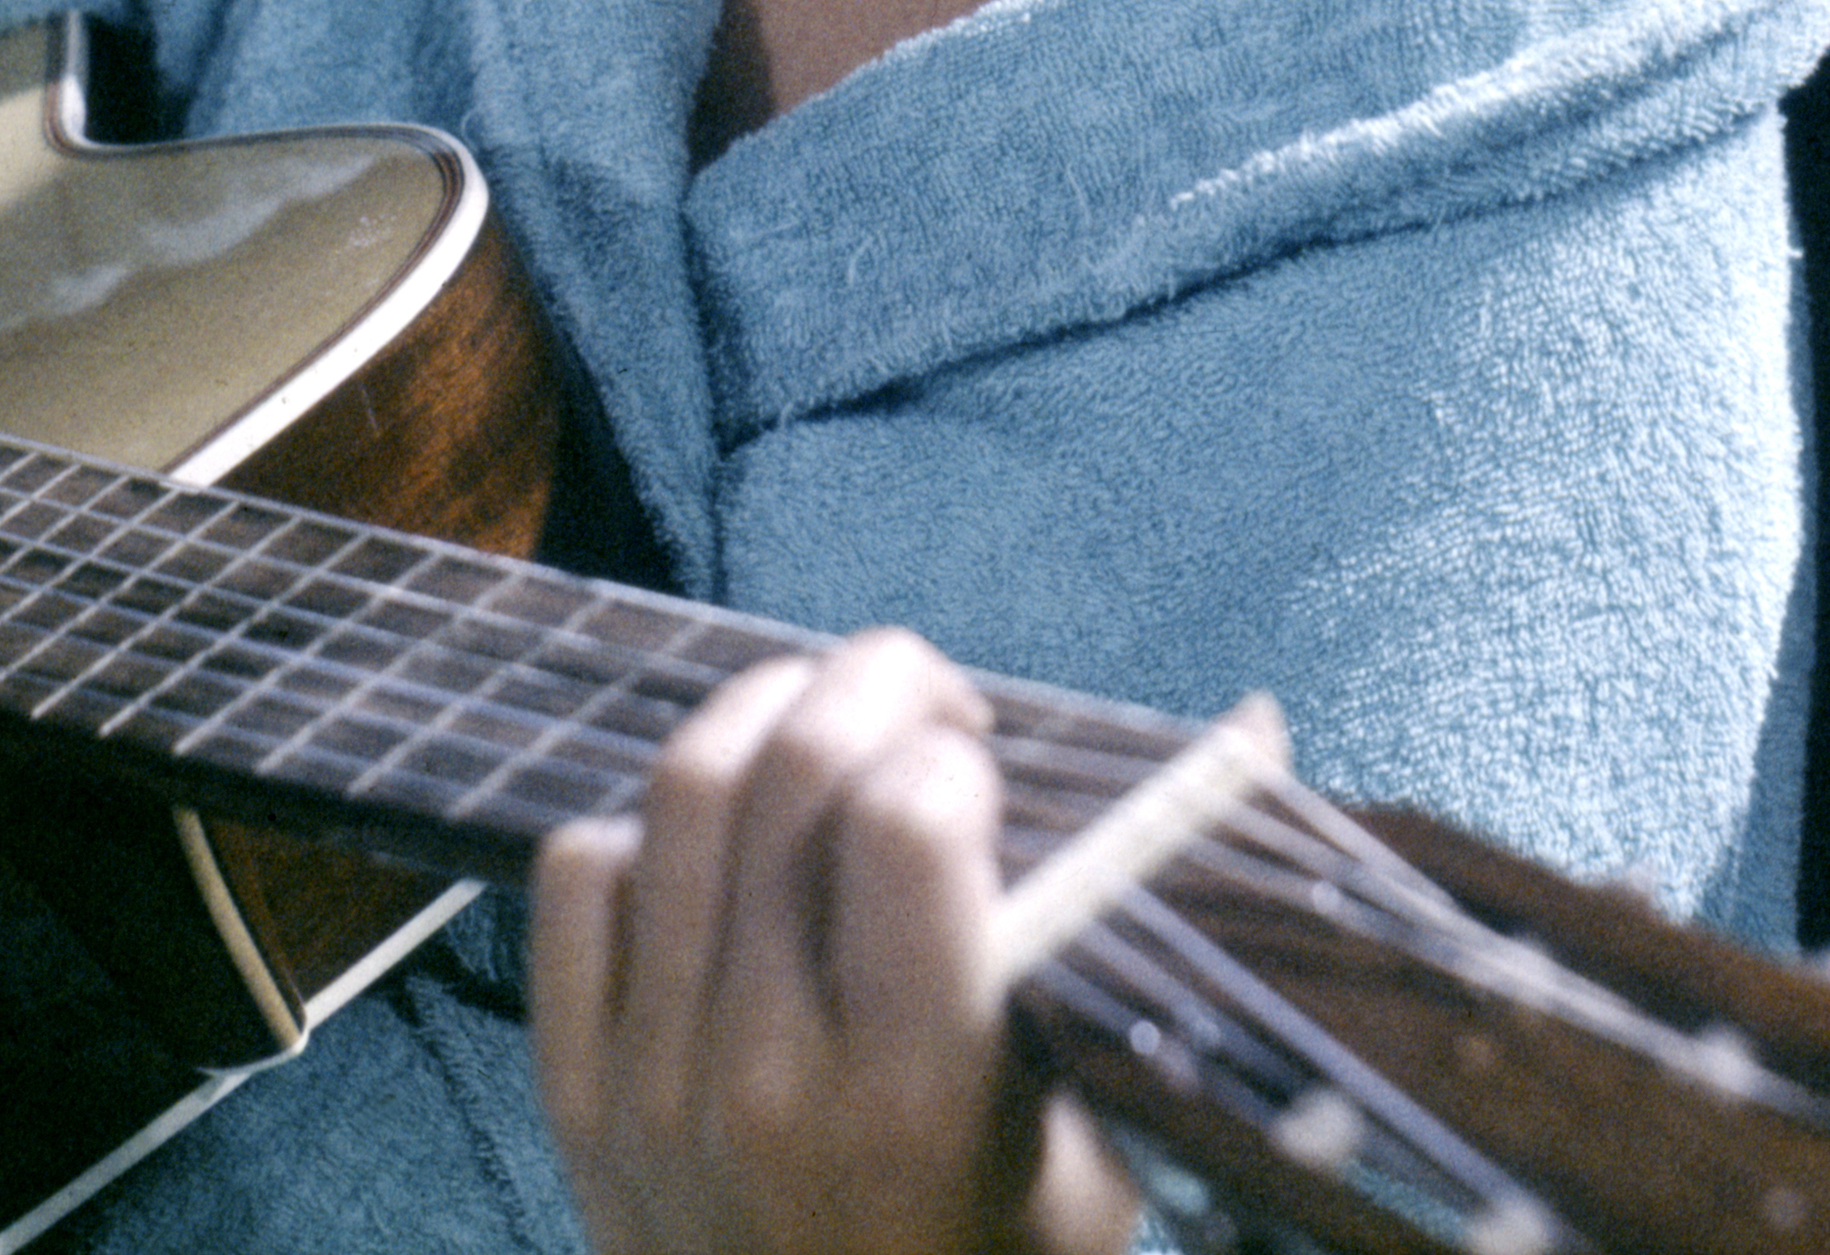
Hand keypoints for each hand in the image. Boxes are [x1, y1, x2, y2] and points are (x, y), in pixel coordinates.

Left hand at [531, 630, 1137, 1254]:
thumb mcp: (1096, 1148)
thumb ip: (1125, 939)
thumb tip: (1252, 722)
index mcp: (915, 1096)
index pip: (904, 817)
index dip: (956, 755)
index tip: (989, 776)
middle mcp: (767, 1075)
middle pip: (792, 770)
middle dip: (873, 681)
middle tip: (926, 700)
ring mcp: (653, 1081)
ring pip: (678, 793)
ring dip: (765, 713)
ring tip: (827, 728)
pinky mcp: (578, 1093)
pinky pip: (577, 875)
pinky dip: (644, 824)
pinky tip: (718, 849)